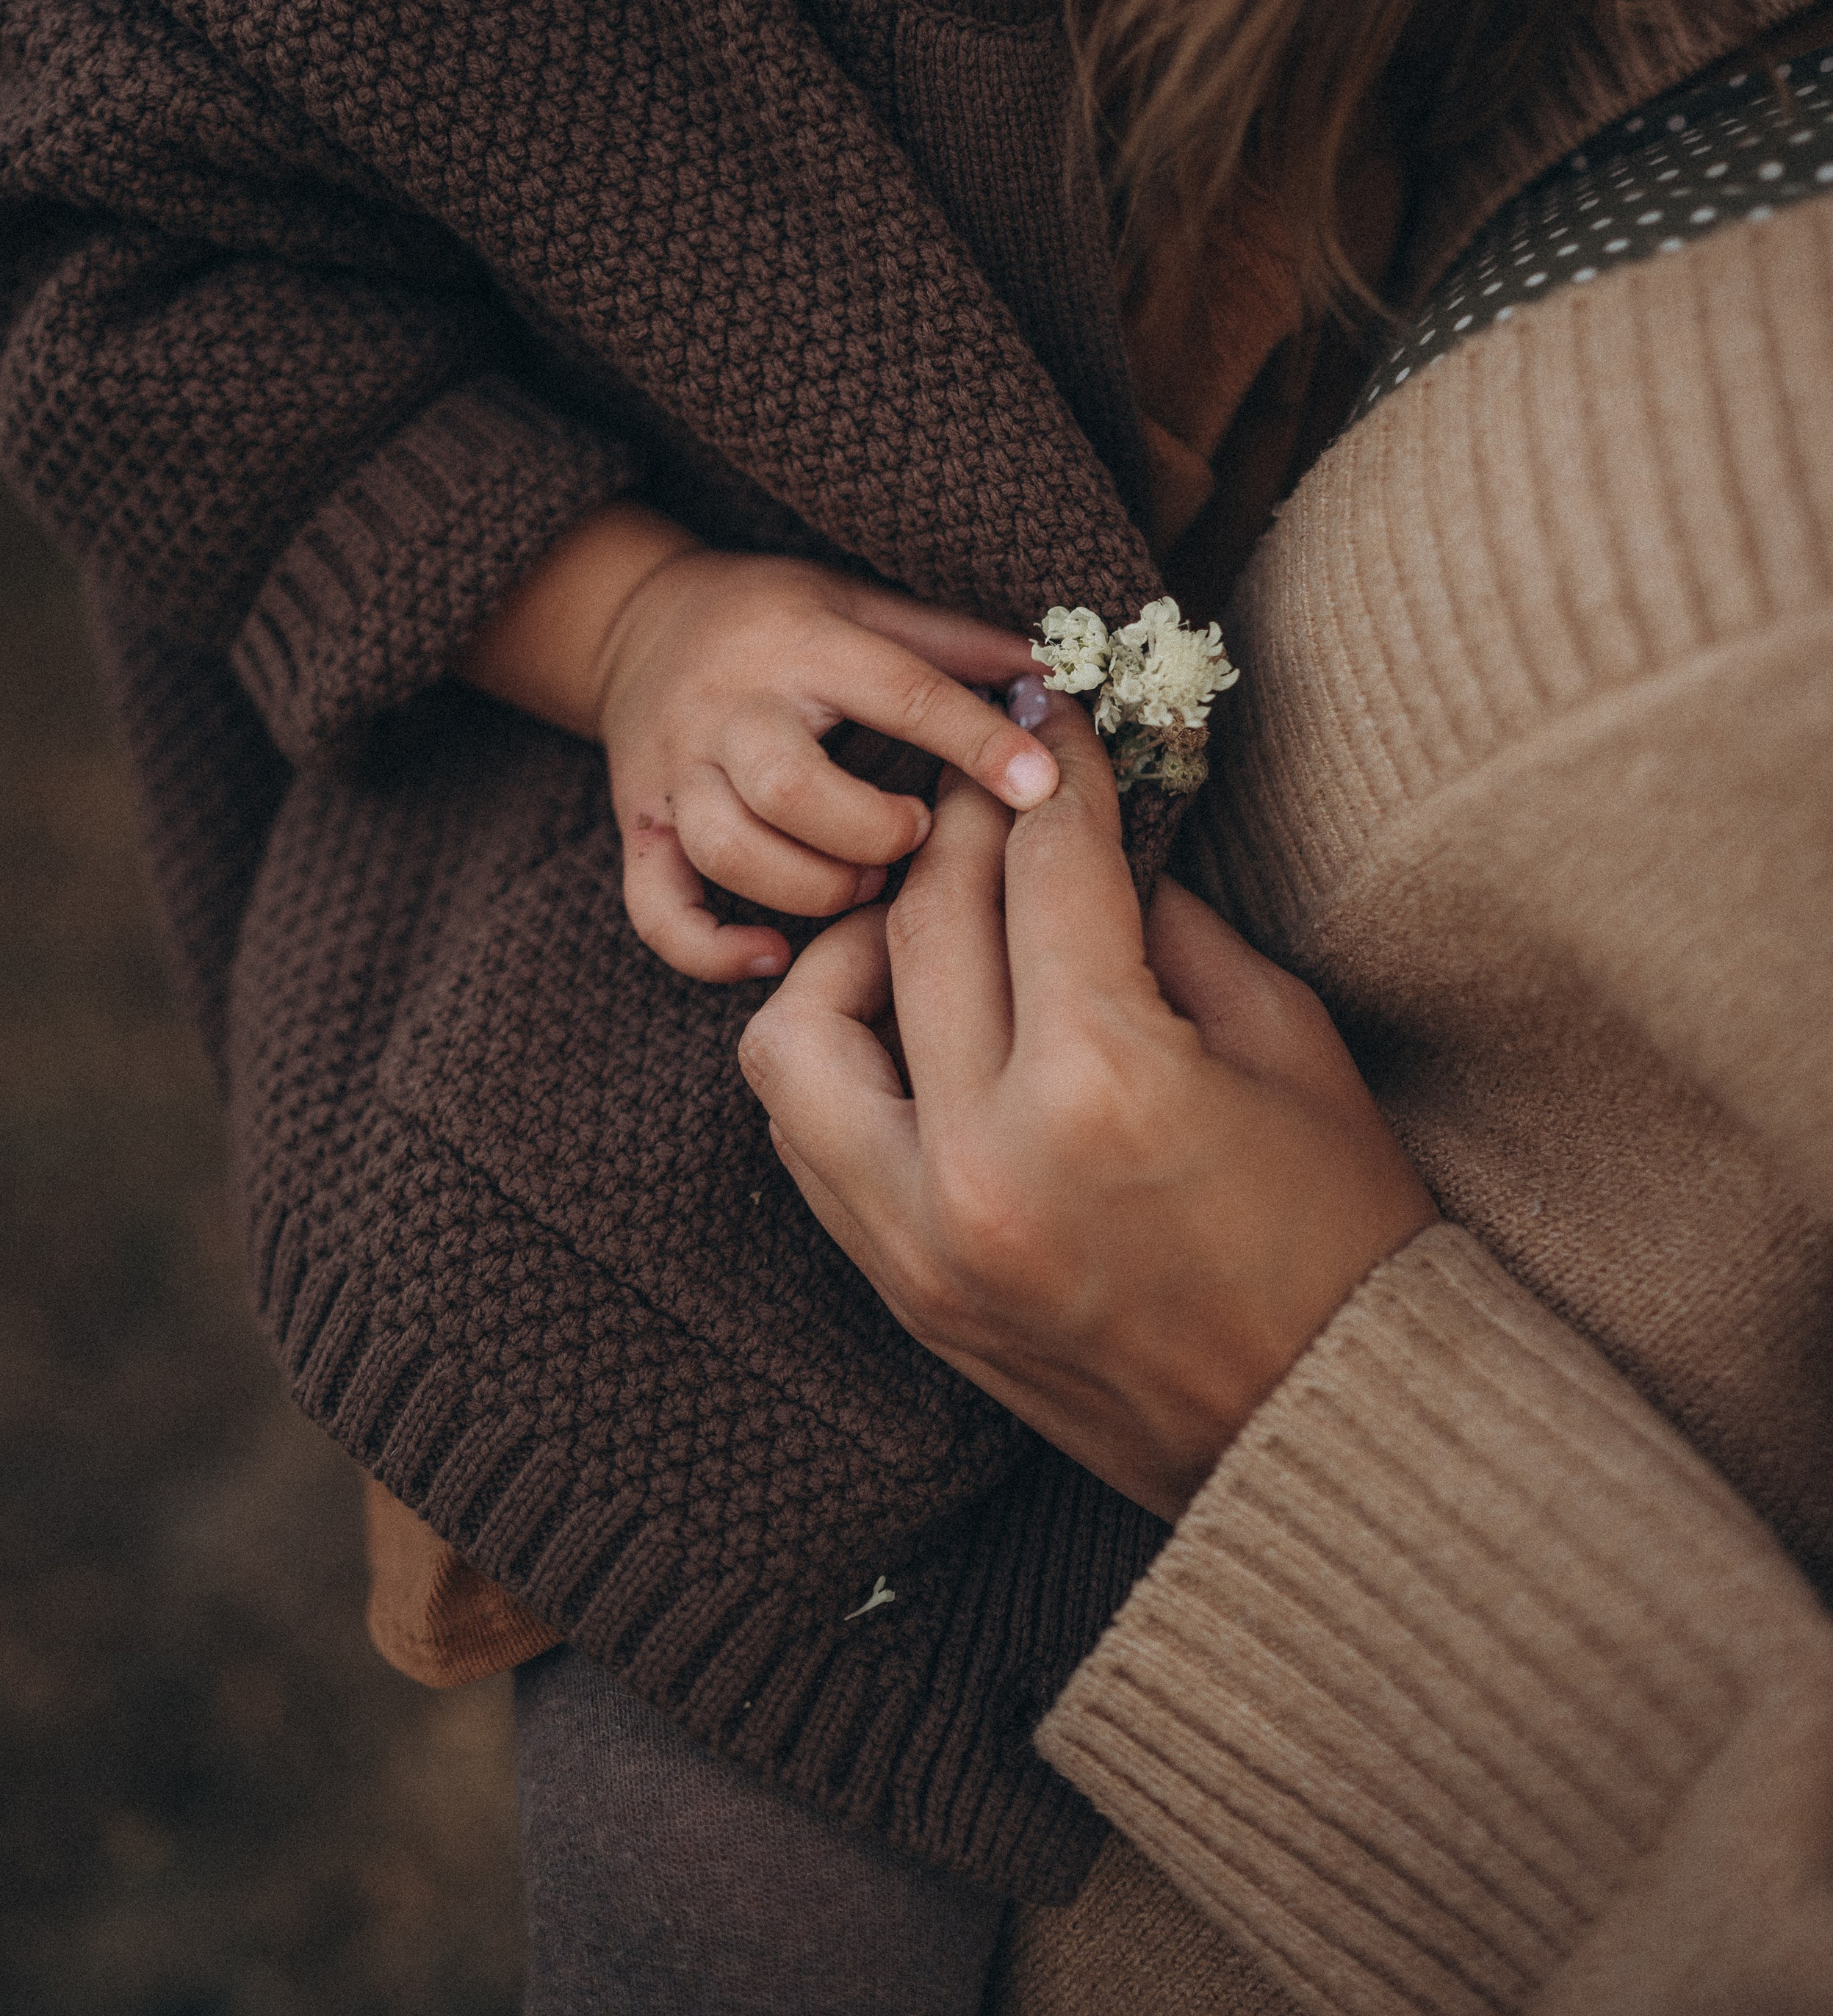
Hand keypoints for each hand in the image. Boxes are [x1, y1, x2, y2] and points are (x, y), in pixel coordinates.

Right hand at [594, 547, 1058, 981]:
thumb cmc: (775, 618)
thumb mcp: (859, 603)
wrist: (640, 620)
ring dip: (811, 886)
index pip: (900, 693)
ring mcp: (674, 772)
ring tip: (865, 884)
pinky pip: (656, 908)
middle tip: (914, 837)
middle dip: (871, 832)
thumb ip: (952, 643)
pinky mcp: (637, 826)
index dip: (976, 743)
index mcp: (801, 644)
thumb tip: (1052, 676)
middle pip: (792, 788)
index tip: (1040, 788)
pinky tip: (774, 956)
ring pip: (729, 850)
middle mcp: (729, 707)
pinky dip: (712, 949)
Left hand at [738, 695, 1435, 1520]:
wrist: (1327, 1436)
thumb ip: (1166, 922)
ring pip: (805, 1030)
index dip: (1056, 770)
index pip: (1047, 868)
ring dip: (857, 948)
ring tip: (927, 918)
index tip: (1053, 711)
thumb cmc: (1342, 1233)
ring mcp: (925, 1236)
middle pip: (926, 921)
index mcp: (1106, 1083)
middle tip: (994, 777)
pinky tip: (906, 1021)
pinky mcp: (902, 1288)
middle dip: (965, 821)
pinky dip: (835, 1056)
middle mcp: (989, 1158)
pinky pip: (809, 1134)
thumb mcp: (1283, 1042)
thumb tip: (1088, 834)